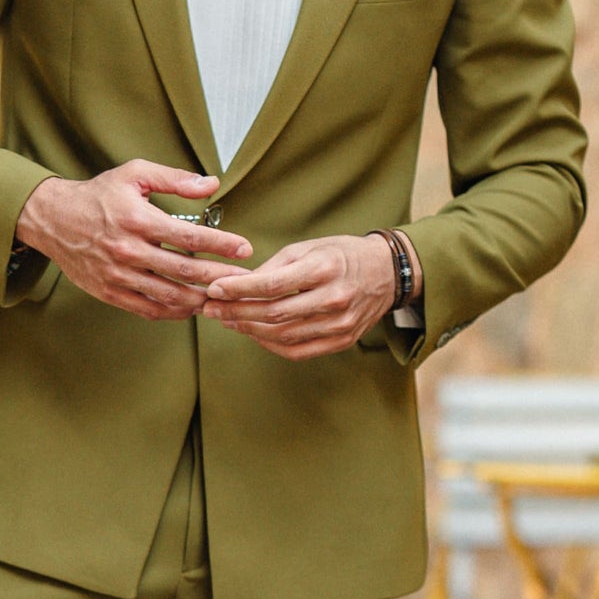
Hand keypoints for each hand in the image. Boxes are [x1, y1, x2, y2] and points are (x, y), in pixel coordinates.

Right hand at [15, 161, 250, 321]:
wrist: (53, 219)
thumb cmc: (98, 195)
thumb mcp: (134, 174)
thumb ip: (174, 179)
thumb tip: (211, 184)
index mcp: (138, 220)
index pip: (191, 238)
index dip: (222, 245)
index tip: (245, 249)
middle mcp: (128, 250)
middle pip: (185, 271)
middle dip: (221, 276)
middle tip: (245, 279)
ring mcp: (118, 275)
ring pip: (169, 296)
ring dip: (201, 299)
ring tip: (223, 296)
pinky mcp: (110, 292)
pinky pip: (148, 309)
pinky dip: (174, 311)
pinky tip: (191, 307)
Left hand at [203, 232, 417, 359]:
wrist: (387, 273)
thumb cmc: (344, 255)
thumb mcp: (310, 247)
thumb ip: (275, 267)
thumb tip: (239, 284)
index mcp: (324, 269)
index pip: (272, 284)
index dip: (239, 290)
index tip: (215, 289)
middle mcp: (334, 298)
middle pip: (274, 314)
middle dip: (236, 312)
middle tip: (211, 308)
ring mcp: (340, 324)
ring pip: (283, 335)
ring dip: (249, 330)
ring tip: (228, 320)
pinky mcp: (342, 341)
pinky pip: (298, 351)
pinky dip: (271, 345)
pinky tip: (254, 334)